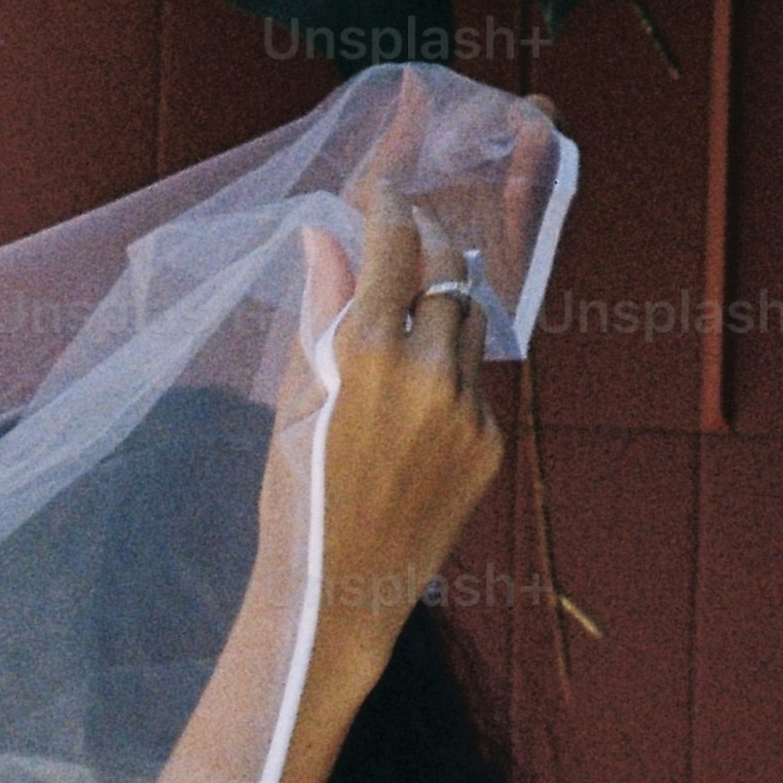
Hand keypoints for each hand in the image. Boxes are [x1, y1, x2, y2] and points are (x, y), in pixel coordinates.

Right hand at [285, 96, 550, 682]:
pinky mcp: (490, 445)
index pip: (393, 243)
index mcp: (365, 352)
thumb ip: (318, 311)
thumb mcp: (292, 398)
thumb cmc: (295, 499)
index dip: (390, 202)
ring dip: (444, 302)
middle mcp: (427, 371)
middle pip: (448, 267)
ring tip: (411, 312)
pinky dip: (451, 371)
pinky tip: (415, 400)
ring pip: (471, 320)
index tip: (385, 185)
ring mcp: (467, 410)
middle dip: (429, 238)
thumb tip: (322, 236)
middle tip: (408, 232)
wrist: (337, 596)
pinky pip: (477, 382)